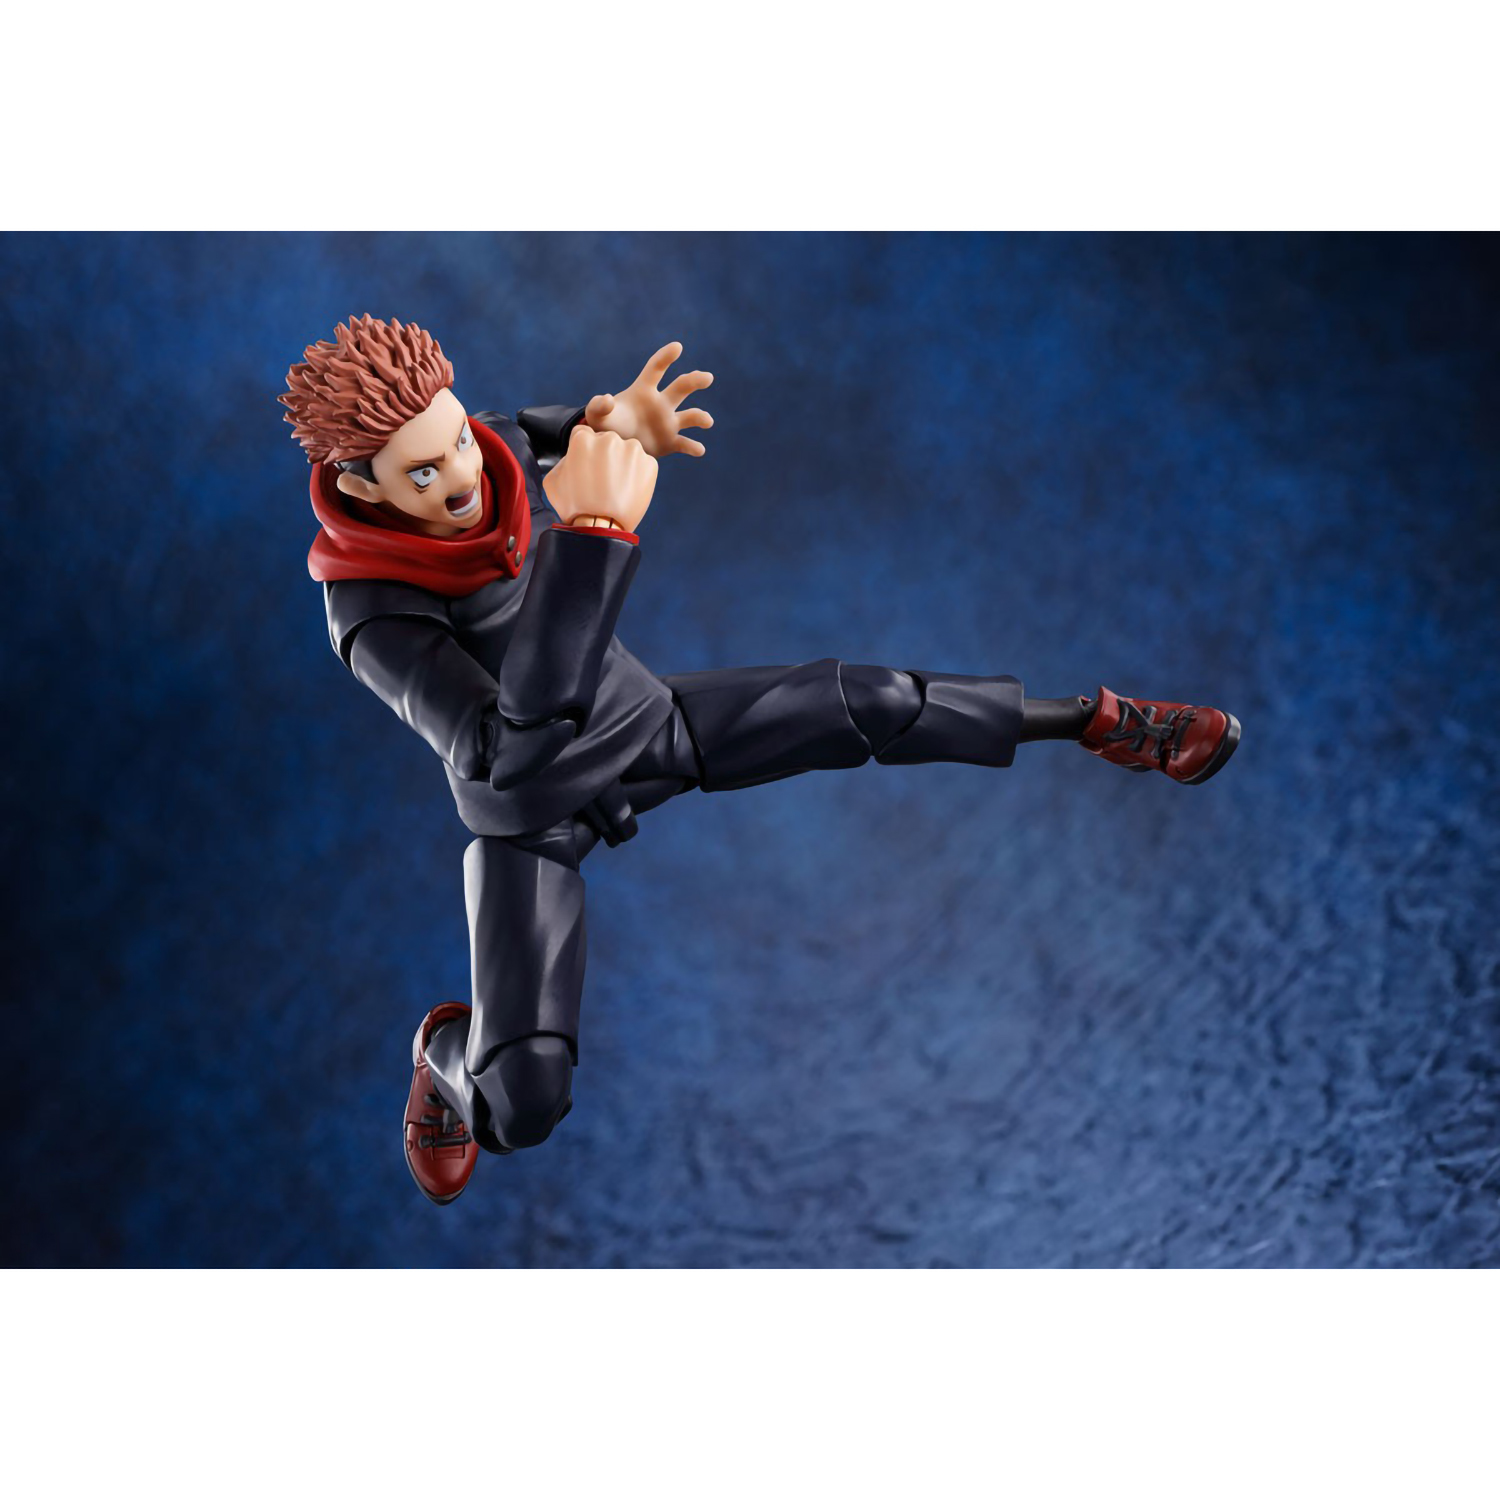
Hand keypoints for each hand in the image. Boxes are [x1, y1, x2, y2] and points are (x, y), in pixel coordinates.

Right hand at [543, 426, 657, 532]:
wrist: (600, 530)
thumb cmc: (574, 507)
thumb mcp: (553, 480)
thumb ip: (563, 459)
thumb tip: (573, 454)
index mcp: (584, 438)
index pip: (585, 435)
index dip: (585, 453)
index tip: (588, 468)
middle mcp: (609, 438)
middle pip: (607, 441)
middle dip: (605, 457)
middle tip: (602, 482)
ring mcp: (632, 450)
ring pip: (626, 452)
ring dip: (622, 464)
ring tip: (616, 488)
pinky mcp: (650, 463)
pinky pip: (643, 464)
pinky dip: (638, 475)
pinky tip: (628, 490)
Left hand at [584, 342, 713, 458]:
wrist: (613, 447)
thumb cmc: (606, 425)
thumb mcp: (597, 415)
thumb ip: (598, 405)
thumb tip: (607, 399)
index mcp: (643, 391)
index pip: (656, 369)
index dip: (666, 357)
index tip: (677, 347)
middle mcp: (660, 404)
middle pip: (681, 387)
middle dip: (695, 381)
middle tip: (707, 377)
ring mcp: (667, 423)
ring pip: (690, 416)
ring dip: (700, 417)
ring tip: (707, 421)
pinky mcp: (670, 442)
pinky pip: (685, 444)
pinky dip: (693, 447)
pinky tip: (699, 449)